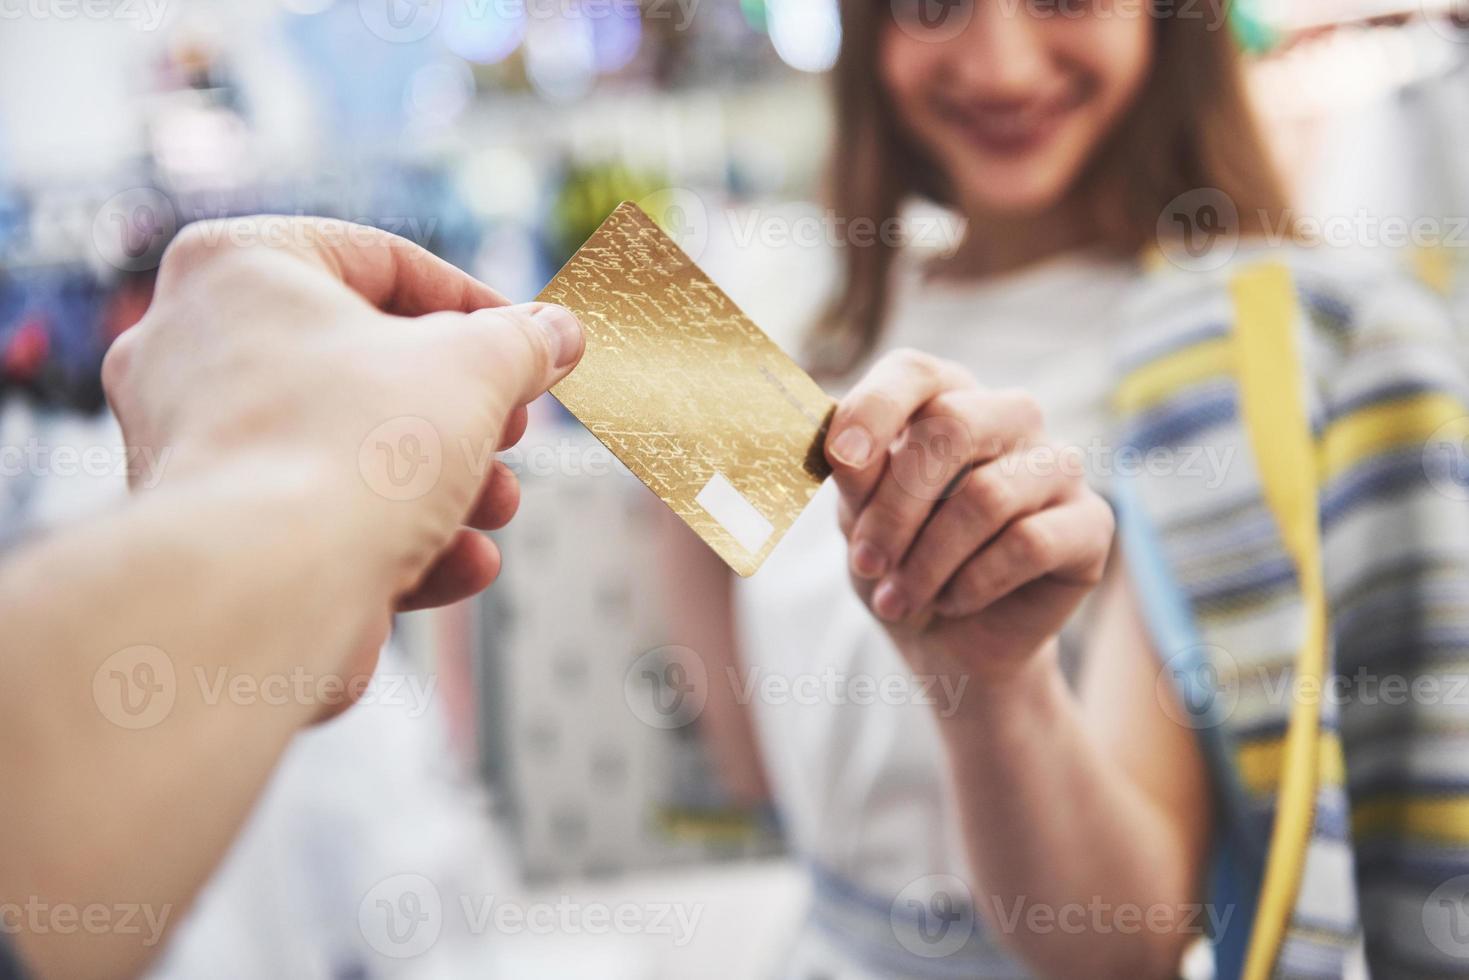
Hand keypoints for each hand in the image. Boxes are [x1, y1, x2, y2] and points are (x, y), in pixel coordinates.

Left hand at [103, 216, 582, 614]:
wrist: (265, 591)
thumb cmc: (353, 448)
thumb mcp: (474, 369)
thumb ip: (522, 342)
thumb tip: (557, 333)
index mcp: (238, 267)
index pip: (381, 263)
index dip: (476, 307)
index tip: (531, 346)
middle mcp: (192, 346)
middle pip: (364, 364)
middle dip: (461, 409)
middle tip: (513, 428)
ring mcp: (192, 446)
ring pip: (344, 447)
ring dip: (442, 480)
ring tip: (498, 505)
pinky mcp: (212, 534)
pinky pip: (315, 515)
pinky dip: (395, 536)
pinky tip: (464, 561)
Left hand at [824, 349, 1112, 679]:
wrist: (950, 641)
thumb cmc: (900, 562)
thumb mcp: (860, 520)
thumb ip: (857, 478)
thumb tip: (842, 448)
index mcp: (946, 397)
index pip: (913, 371)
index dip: (874, 409)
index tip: (840, 459)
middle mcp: (1009, 417)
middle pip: (952, 425)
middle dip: (897, 505)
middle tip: (866, 563)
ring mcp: (1058, 465)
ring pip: (987, 495)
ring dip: (928, 560)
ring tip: (899, 600)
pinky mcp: (1091, 522)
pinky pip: (1028, 543)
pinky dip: (974, 583)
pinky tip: (952, 601)